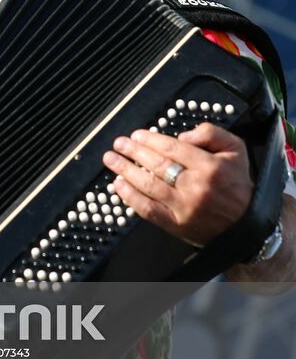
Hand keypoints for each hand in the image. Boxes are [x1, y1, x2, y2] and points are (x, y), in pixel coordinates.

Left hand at [102, 122, 253, 245]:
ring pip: (148, 185)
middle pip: (157, 164)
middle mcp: (196, 187)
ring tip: (112, 160)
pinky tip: (119, 186)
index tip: (136, 135)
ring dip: (126, 170)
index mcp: (210, 166)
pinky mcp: (177, 225)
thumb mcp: (235, 149)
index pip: (172, 148)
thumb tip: (182, 136)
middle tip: (119, 143)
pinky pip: (148, 210)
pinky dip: (130, 197)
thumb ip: (210, 133)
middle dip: (133, 151)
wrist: (246, 224)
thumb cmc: (237, 183)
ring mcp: (184, 207)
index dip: (150, 140)